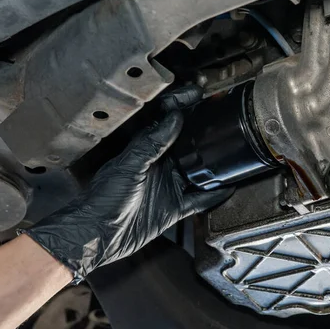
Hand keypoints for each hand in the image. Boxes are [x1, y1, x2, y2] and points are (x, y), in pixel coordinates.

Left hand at [23, 97, 231, 281]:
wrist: (98, 235)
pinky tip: (227, 189)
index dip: (181, 104)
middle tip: (223, 119)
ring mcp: (167, 187)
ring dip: (212, 165)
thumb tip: (173, 119)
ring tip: (231, 153)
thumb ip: (152, 143)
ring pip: (197, 171)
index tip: (197, 93)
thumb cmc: (103, 199)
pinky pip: (199, 200)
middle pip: (187, 144)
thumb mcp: (128, 166)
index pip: (167, 120)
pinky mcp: (173, 208)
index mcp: (145, 150)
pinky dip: (213, 196)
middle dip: (204, 132)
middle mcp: (159, 165)